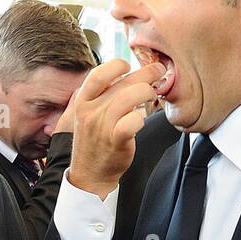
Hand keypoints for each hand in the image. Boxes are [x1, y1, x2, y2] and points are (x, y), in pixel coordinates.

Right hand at [64, 59, 166, 199]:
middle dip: (146, 73)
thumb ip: (97, 96)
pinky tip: (142, 119)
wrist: (89, 174)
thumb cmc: (94, 143)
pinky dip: (142, 117)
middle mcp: (90, 112)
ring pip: (130, 97)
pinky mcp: (116, 140)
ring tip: (152, 95)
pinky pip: (133, 120)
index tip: (128, 65)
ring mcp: (102, 126)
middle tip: (158, 71)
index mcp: (82, 102)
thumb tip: (116, 75)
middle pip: (122, 82)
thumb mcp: (86, 116)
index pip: (98, 74)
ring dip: (147, 92)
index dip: (116, 65)